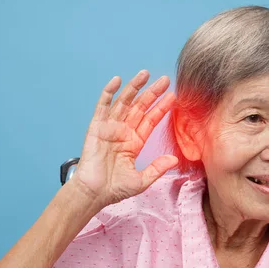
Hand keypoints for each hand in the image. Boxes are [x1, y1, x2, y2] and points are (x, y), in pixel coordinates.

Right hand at [72, 70, 177, 207]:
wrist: (93, 193)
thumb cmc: (114, 189)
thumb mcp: (141, 181)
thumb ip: (157, 169)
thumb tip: (174, 159)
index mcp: (134, 143)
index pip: (151, 120)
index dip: (161, 108)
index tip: (173, 96)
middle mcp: (123, 132)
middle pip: (140, 107)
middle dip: (152, 93)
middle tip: (165, 80)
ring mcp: (110, 128)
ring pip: (124, 103)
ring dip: (134, 88)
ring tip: (145, 74)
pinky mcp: (96, 127)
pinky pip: (102, 107)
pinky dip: (108, 93)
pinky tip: (116, 81)